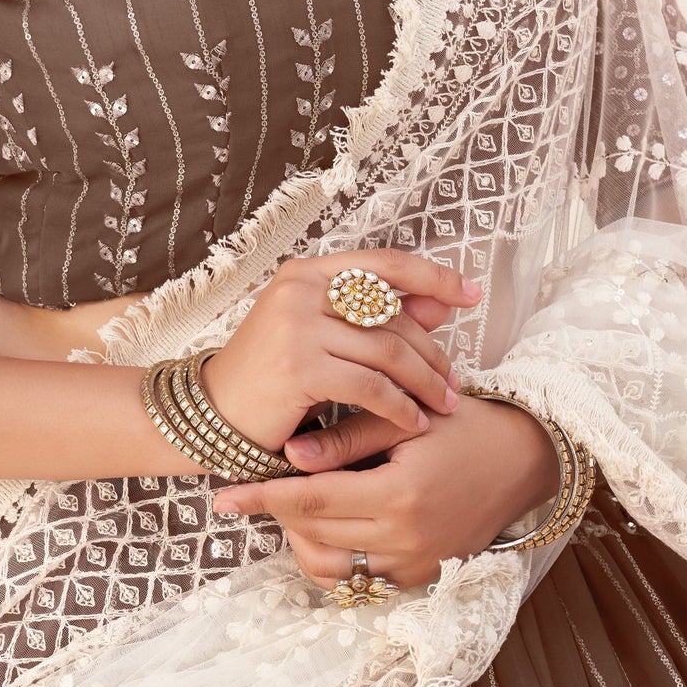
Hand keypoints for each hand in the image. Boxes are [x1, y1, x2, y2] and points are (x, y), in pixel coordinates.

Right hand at [198, 250, 479, 455]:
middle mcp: (301, 289)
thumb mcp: (321, 337)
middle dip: (432, 351)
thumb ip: (376, 318)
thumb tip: (440, 305)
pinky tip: (413, 422)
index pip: (384, 264)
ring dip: (424, 382)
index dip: (434, 277)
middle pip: (393, 315)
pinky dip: (399, 406)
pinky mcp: (299, 366)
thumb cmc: (269, 377)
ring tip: (443, 405)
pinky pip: (370, 386)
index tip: (472, 294)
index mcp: (307, 272)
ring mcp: (297, 325)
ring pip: (388, 351)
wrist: (213, 414)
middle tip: (454, 382)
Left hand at [211, 395, 561, 591]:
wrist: (527, 461)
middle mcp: (406, 540)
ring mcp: (415, 565)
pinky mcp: (422, 576)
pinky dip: (337, 554)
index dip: (261, 498)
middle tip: (258, 484)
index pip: (310, 501)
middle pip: (314, 534)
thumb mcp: (409, 419)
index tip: (222, 497)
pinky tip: (331, 521)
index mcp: (400, 495)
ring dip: (304, 538)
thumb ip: (348, 438)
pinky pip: (362, 578)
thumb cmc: (468, 427)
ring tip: (296, 503)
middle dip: (278, 511)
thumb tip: (289, 455)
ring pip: (332, 567)